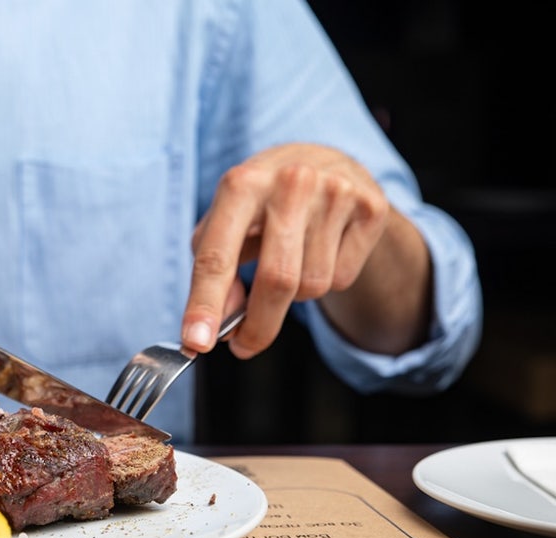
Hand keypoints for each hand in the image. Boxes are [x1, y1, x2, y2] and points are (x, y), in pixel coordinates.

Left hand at [182, 143, 427, 357]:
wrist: (324, 160)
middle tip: (243, 347)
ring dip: (294, 294)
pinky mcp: (371, 208)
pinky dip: (325, 279)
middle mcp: (291, 182)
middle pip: (276, 280)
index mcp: (242, 183)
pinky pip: (341, 278)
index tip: (195, 343)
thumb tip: (224, 320)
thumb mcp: (226, 221)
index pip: (217, 256)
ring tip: (290, 260)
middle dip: (257, 327)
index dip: (204, 303)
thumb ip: (215, 269)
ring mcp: (336, 193)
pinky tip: (320, 249)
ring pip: (311, 286)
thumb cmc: (262, 200)